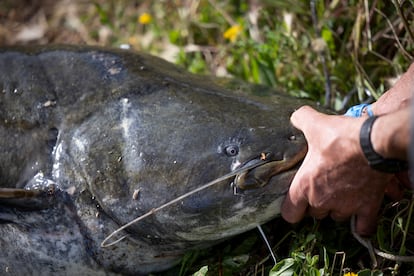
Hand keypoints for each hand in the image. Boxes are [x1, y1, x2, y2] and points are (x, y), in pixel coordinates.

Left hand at [281, 106, 398, 235]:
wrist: (373, 143)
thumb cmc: (341, 136)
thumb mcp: (315, 124)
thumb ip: (300, 119)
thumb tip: (295, 116)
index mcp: (305, 186)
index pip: (289, 213)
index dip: (291, 208)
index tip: (295, 201)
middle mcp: (323, 201)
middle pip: (314, 213)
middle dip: (316, 203)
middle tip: (321, 187)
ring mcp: (346, 206)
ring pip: (336, 217)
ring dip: (337, 208)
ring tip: (340, 192)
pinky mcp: (367, 207)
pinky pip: (364, 227)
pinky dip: (361, 223)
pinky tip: (359, 215)